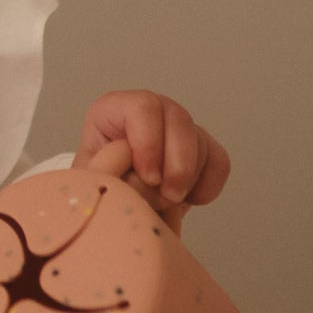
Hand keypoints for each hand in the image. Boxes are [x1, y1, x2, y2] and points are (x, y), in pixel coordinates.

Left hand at [75, 89, 230, 230]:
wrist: (114, 204)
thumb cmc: (97, 185)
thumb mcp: (93, 178)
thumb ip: (114, 173)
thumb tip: (146, 179)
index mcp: (114, 110)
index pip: (141, 108)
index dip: (149, 143)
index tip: (148, 177)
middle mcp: (149, 111)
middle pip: (178, 119)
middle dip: (178, 164)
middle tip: (168, 196)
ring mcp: (176, 129)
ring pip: (200, 140)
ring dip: (190, 177)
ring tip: (169, 200)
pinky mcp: (199, 150)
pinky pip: (219, 161)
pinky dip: (209, 184)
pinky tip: (190, 199)